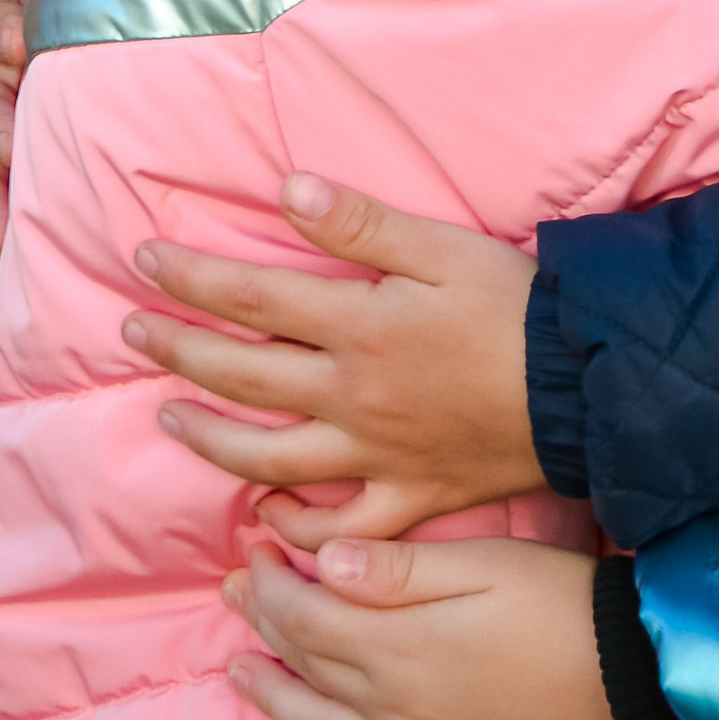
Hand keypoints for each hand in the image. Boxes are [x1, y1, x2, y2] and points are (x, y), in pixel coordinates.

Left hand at [125, 178, 543, 545]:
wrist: (585, 389)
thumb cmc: (515, 308)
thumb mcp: (442, 246)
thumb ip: (361, 223)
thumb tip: (287, 190)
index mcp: (358, 327)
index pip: (252, 298)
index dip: (192, 278)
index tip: (145, 261)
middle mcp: (350, 397)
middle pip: (242, 376)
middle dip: (180, 349)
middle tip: (133, 330)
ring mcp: (373, 455)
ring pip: (268, 456)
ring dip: (209, 437)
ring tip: (168, 418)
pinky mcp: (408, 495)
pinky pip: (340, 526)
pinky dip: (297, 528)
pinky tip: (266, 518)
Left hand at [223, 535, 632, 719]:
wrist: (635, 686)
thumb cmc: (562, 606)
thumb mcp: (487, 564)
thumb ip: (399, 571)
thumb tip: (321, 564)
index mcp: (398, 647)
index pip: (305, 615)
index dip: (269, 585)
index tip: (250, 554)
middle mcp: (392, 711)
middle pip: (310, 666)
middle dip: (265, 625)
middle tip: (235, 594)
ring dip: (275, 701)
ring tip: (240, 674)